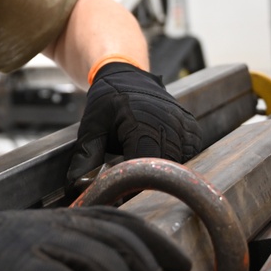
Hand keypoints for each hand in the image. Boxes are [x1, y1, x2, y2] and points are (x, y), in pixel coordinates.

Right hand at [0, 206, 190, 270]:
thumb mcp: (8, 255)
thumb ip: (45, 261)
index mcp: (44, 220)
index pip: (115, 220)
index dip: (154, 239)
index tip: (180, 262)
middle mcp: (44, 226)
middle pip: (120, 243)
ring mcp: (30, 245)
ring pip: (104, 266)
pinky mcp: (15, 270)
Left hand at [66, 62, 201, 190]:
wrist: (129, 76)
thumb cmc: (108, 101)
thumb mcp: (91, 128)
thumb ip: (85, 159)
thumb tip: (76, 188)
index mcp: (142, 124)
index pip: (145, 168)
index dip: (133, 186)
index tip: (121, 194)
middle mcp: (169, 125)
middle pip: (164, 171)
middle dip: (147, 182)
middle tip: (130, 179)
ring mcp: (185, 127)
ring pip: (179, 167)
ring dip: (161, 171)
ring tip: (143, 159)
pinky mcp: (193, 130)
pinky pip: (189, 157)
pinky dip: (174, 162)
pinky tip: (157, 152)